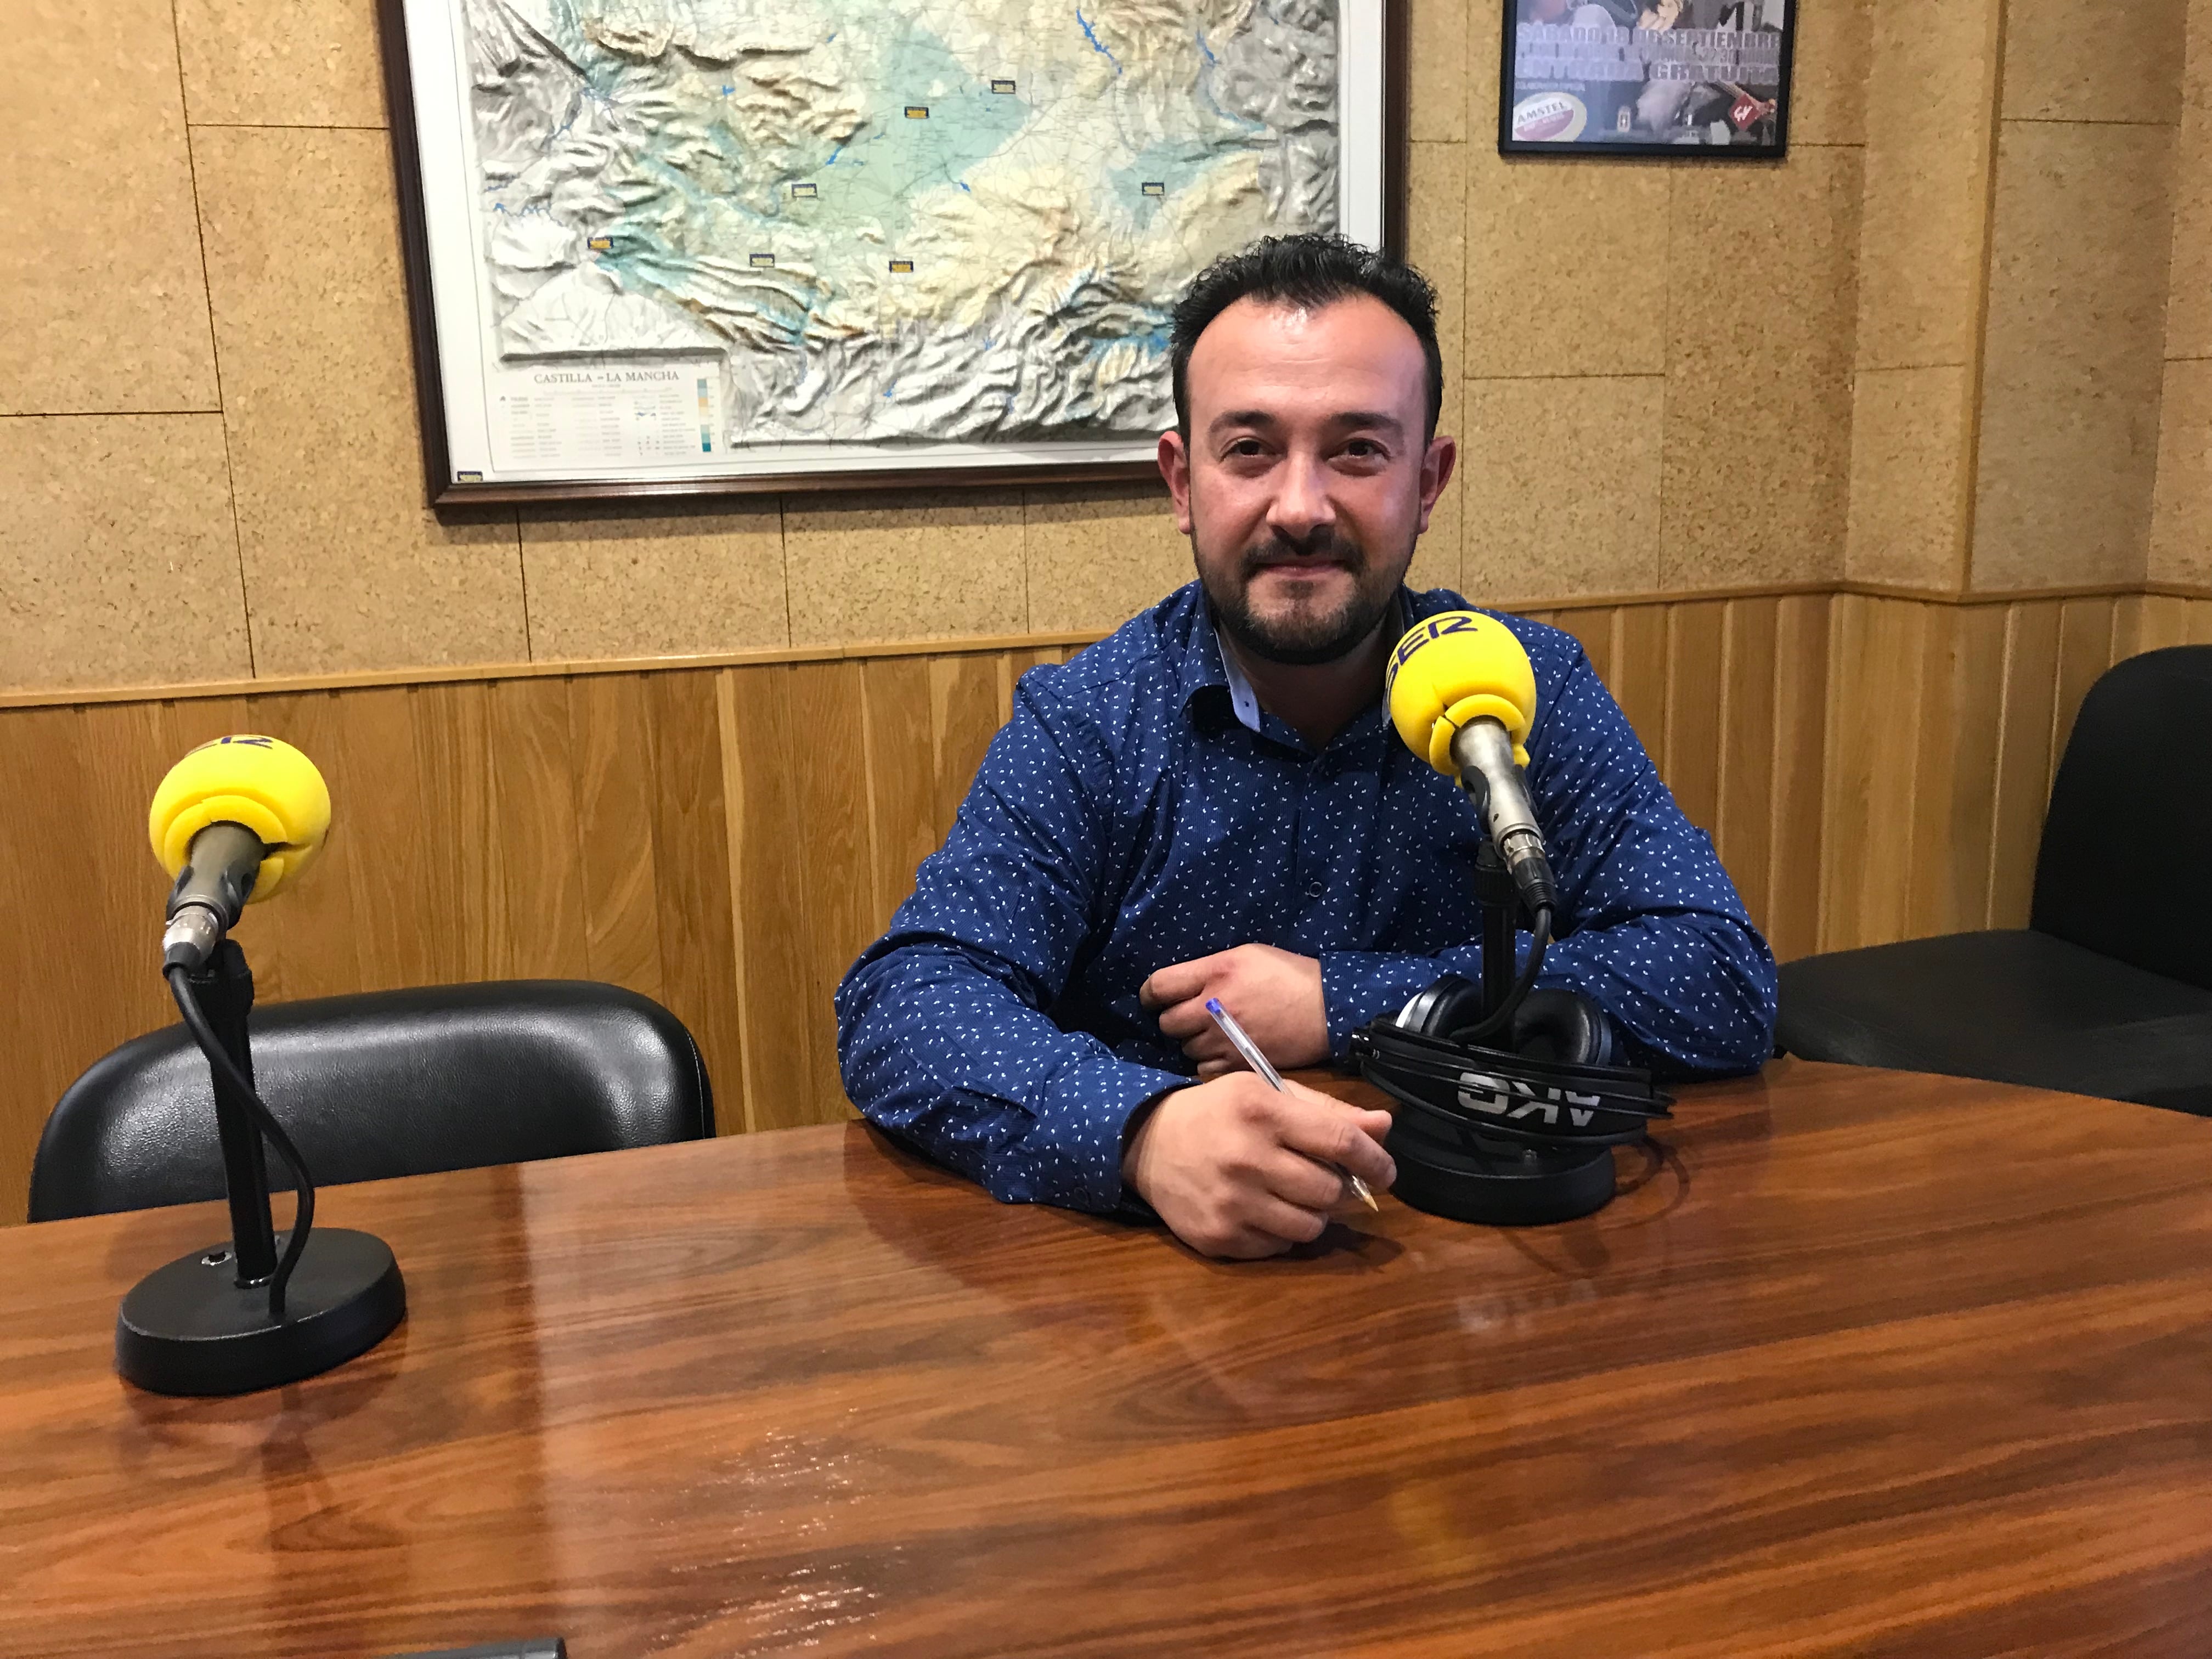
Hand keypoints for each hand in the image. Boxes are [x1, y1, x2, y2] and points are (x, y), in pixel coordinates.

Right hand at [1123, 1072, 1395, 1257]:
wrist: (1147, 1142)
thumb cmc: (1219, 1113)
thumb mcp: (1268, 1095)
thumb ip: (1328, 1112)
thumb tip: (1385, 1127)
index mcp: (1263, 1112)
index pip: (1341, 1142)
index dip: (1375, 1160)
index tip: (1386, 1172)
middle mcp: (1247, 1159)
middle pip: (1329, 1192)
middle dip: (1337, 1188)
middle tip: (1323, 1178)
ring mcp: (1231, 1204)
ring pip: (1309, 1228)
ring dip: (1312, 1214)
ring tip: (1293, 1195)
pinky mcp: (1218, 1238)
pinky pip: (1278, 1248)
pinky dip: (1281, 1233)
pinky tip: (1262, 1210)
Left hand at [1140, 945, 1329, 1077]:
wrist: (1328, 1009)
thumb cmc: (1289, 975)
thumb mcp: (1247, 954)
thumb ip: (1211, 968)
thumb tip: (1182, 984)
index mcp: (1215, 972)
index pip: (1159, 986)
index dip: (1150, 994)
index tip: (1154, 999)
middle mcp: (1213, 1006)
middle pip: (1167, 1022)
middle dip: (1173, 1019)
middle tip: (1189, 1017)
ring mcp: (1224, 1039)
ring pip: (1184, 1047)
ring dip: (1192, 1041)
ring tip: (1212, 1034)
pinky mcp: (1238, 1062)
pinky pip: (1204, 1067)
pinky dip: (1209, 1061)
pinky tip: (1223, 1051)